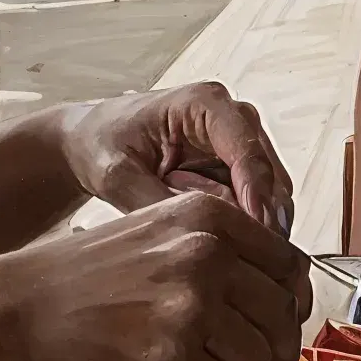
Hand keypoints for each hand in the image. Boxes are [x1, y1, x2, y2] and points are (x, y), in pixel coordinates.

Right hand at [0, 189, 307, 360]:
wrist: (11, 311)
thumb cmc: (80, 281)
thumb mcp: (157, 234)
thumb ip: (219, 256)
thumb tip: (280, 304)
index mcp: (208, 217)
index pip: (291, 266)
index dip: (291, 305)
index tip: (278, 326)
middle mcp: (205, 254)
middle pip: (283, 315)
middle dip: (276, 349)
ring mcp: (189, 305)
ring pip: (261, 357)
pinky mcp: (169, 357)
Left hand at [74, 83, 292, 238]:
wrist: (91, 140)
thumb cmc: (101, 143)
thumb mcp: (116, 175)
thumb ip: (156, 200)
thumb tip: (201, 231)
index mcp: (205, 103)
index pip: (246, 148)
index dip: (256, 192)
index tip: (259, 233)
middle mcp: (233, 117)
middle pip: (268, 173)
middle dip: (260, 216)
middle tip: (239, 256)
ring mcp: (240, 143)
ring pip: (268, 193)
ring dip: (246, 223)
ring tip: (212, 241)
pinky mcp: (237, 168)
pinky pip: (254, 205)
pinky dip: (241, 226)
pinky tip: (216, 238)